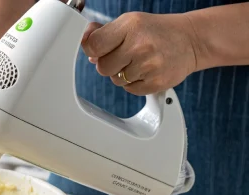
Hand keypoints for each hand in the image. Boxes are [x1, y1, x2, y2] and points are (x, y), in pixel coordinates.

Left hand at [81, 12, 198, 95]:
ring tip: (138, 61)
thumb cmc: (157, 31)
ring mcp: (148, 66)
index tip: (96, 49)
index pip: (94, 45)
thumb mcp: (131, 22)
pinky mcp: (155, 83)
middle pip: (102, 67)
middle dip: (109, 63)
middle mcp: (139, 46)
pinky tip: (145, 70)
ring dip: (122, 73)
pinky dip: (134, 83)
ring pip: (115, 79)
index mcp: (131, 26)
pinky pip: (129, 89)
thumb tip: (86, 44)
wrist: (191, 40)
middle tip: (124, 55)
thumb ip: (106, 33)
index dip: (91, 49)